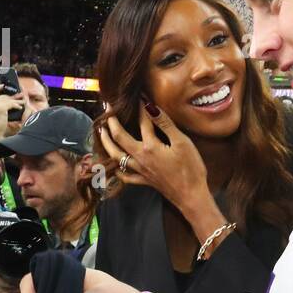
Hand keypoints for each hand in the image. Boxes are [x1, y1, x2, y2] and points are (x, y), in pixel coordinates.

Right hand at [0, 84, 23, 139]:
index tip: (4, 86)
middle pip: (2, 96)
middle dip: (11, 97)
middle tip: (19, 96)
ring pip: (7, 100)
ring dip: (16, 101)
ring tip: (22, 102)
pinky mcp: (0, 108)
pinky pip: (11, 104)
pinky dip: (16, 106)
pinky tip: (20, 107)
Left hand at [100, 102, 225, 236]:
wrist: (191, 196)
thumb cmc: (190, 168)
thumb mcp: (182, 143)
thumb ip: (165, 124)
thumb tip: (151, 107)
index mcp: (150, 146)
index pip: (143, 122)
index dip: (141, 107)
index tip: (139, 96)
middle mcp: (140, 157)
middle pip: (119, 137)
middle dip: (112, 122)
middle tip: (108, 108)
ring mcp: (140, 170)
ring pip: (116, 156)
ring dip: (107, 142)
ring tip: (102, 132)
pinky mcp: (144, 181)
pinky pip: (125, 176)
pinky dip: (118, 169)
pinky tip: (115, 165)